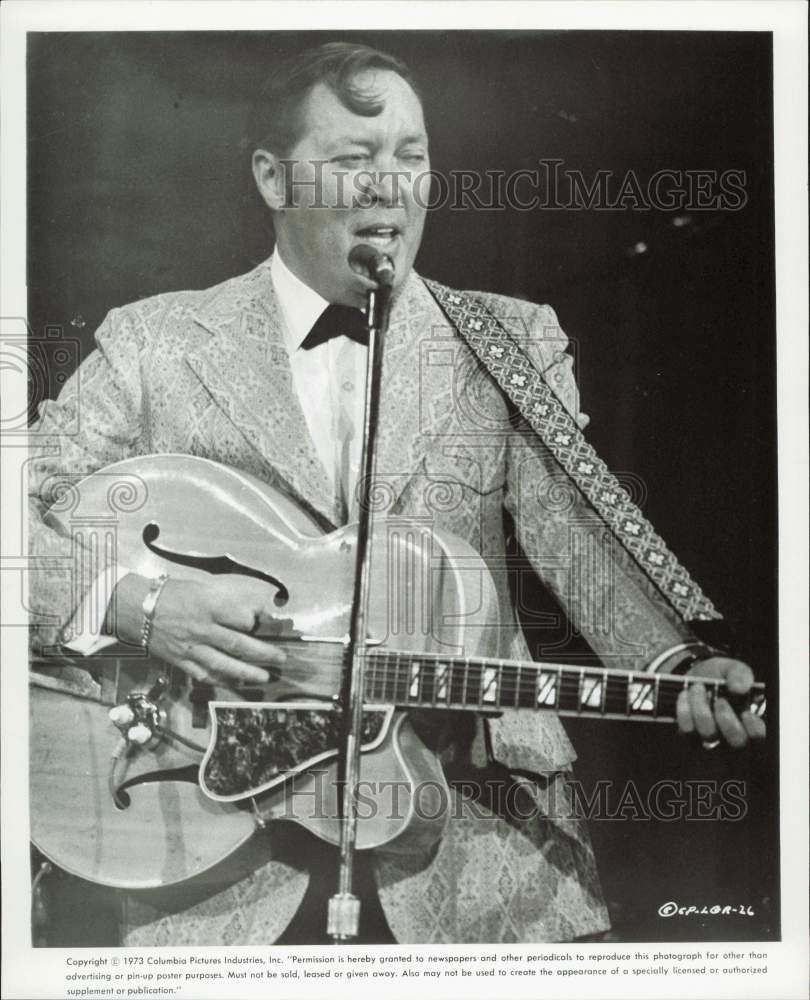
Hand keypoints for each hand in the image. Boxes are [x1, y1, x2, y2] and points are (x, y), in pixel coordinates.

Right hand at [109, 573, 285, 685]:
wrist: (138, 608)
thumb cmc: (174, 593)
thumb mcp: (203, 587)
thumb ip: (228, 600)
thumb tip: (255, 610)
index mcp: (209, 606)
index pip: (242, 619)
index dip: (257, 622)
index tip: (265, 622)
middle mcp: (203, 629)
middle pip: (239, 645)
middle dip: (264, 653)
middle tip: (281, 658)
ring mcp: (192, 648)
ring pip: (225, 664)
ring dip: (248, 673)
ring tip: (265, 677)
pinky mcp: (182, 661)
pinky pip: (206, 674)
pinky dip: (223, 680)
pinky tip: (237, 683)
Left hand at [675, 656, 765, 748]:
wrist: (693, 675)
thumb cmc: (718, 676)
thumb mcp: (731, 668)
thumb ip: (740, 674)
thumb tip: (739, 688)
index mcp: (750, 718)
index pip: (760, 736)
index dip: (755, 729)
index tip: (746, 714)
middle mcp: (733, 732)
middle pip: (737, 741)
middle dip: (727, 719)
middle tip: (720, 700)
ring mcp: (711, 734)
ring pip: (708, 733)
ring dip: (701, 707)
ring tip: (698, 688)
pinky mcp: (691, 732)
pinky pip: (687, 728)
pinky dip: (684, 708)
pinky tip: (685, 693)